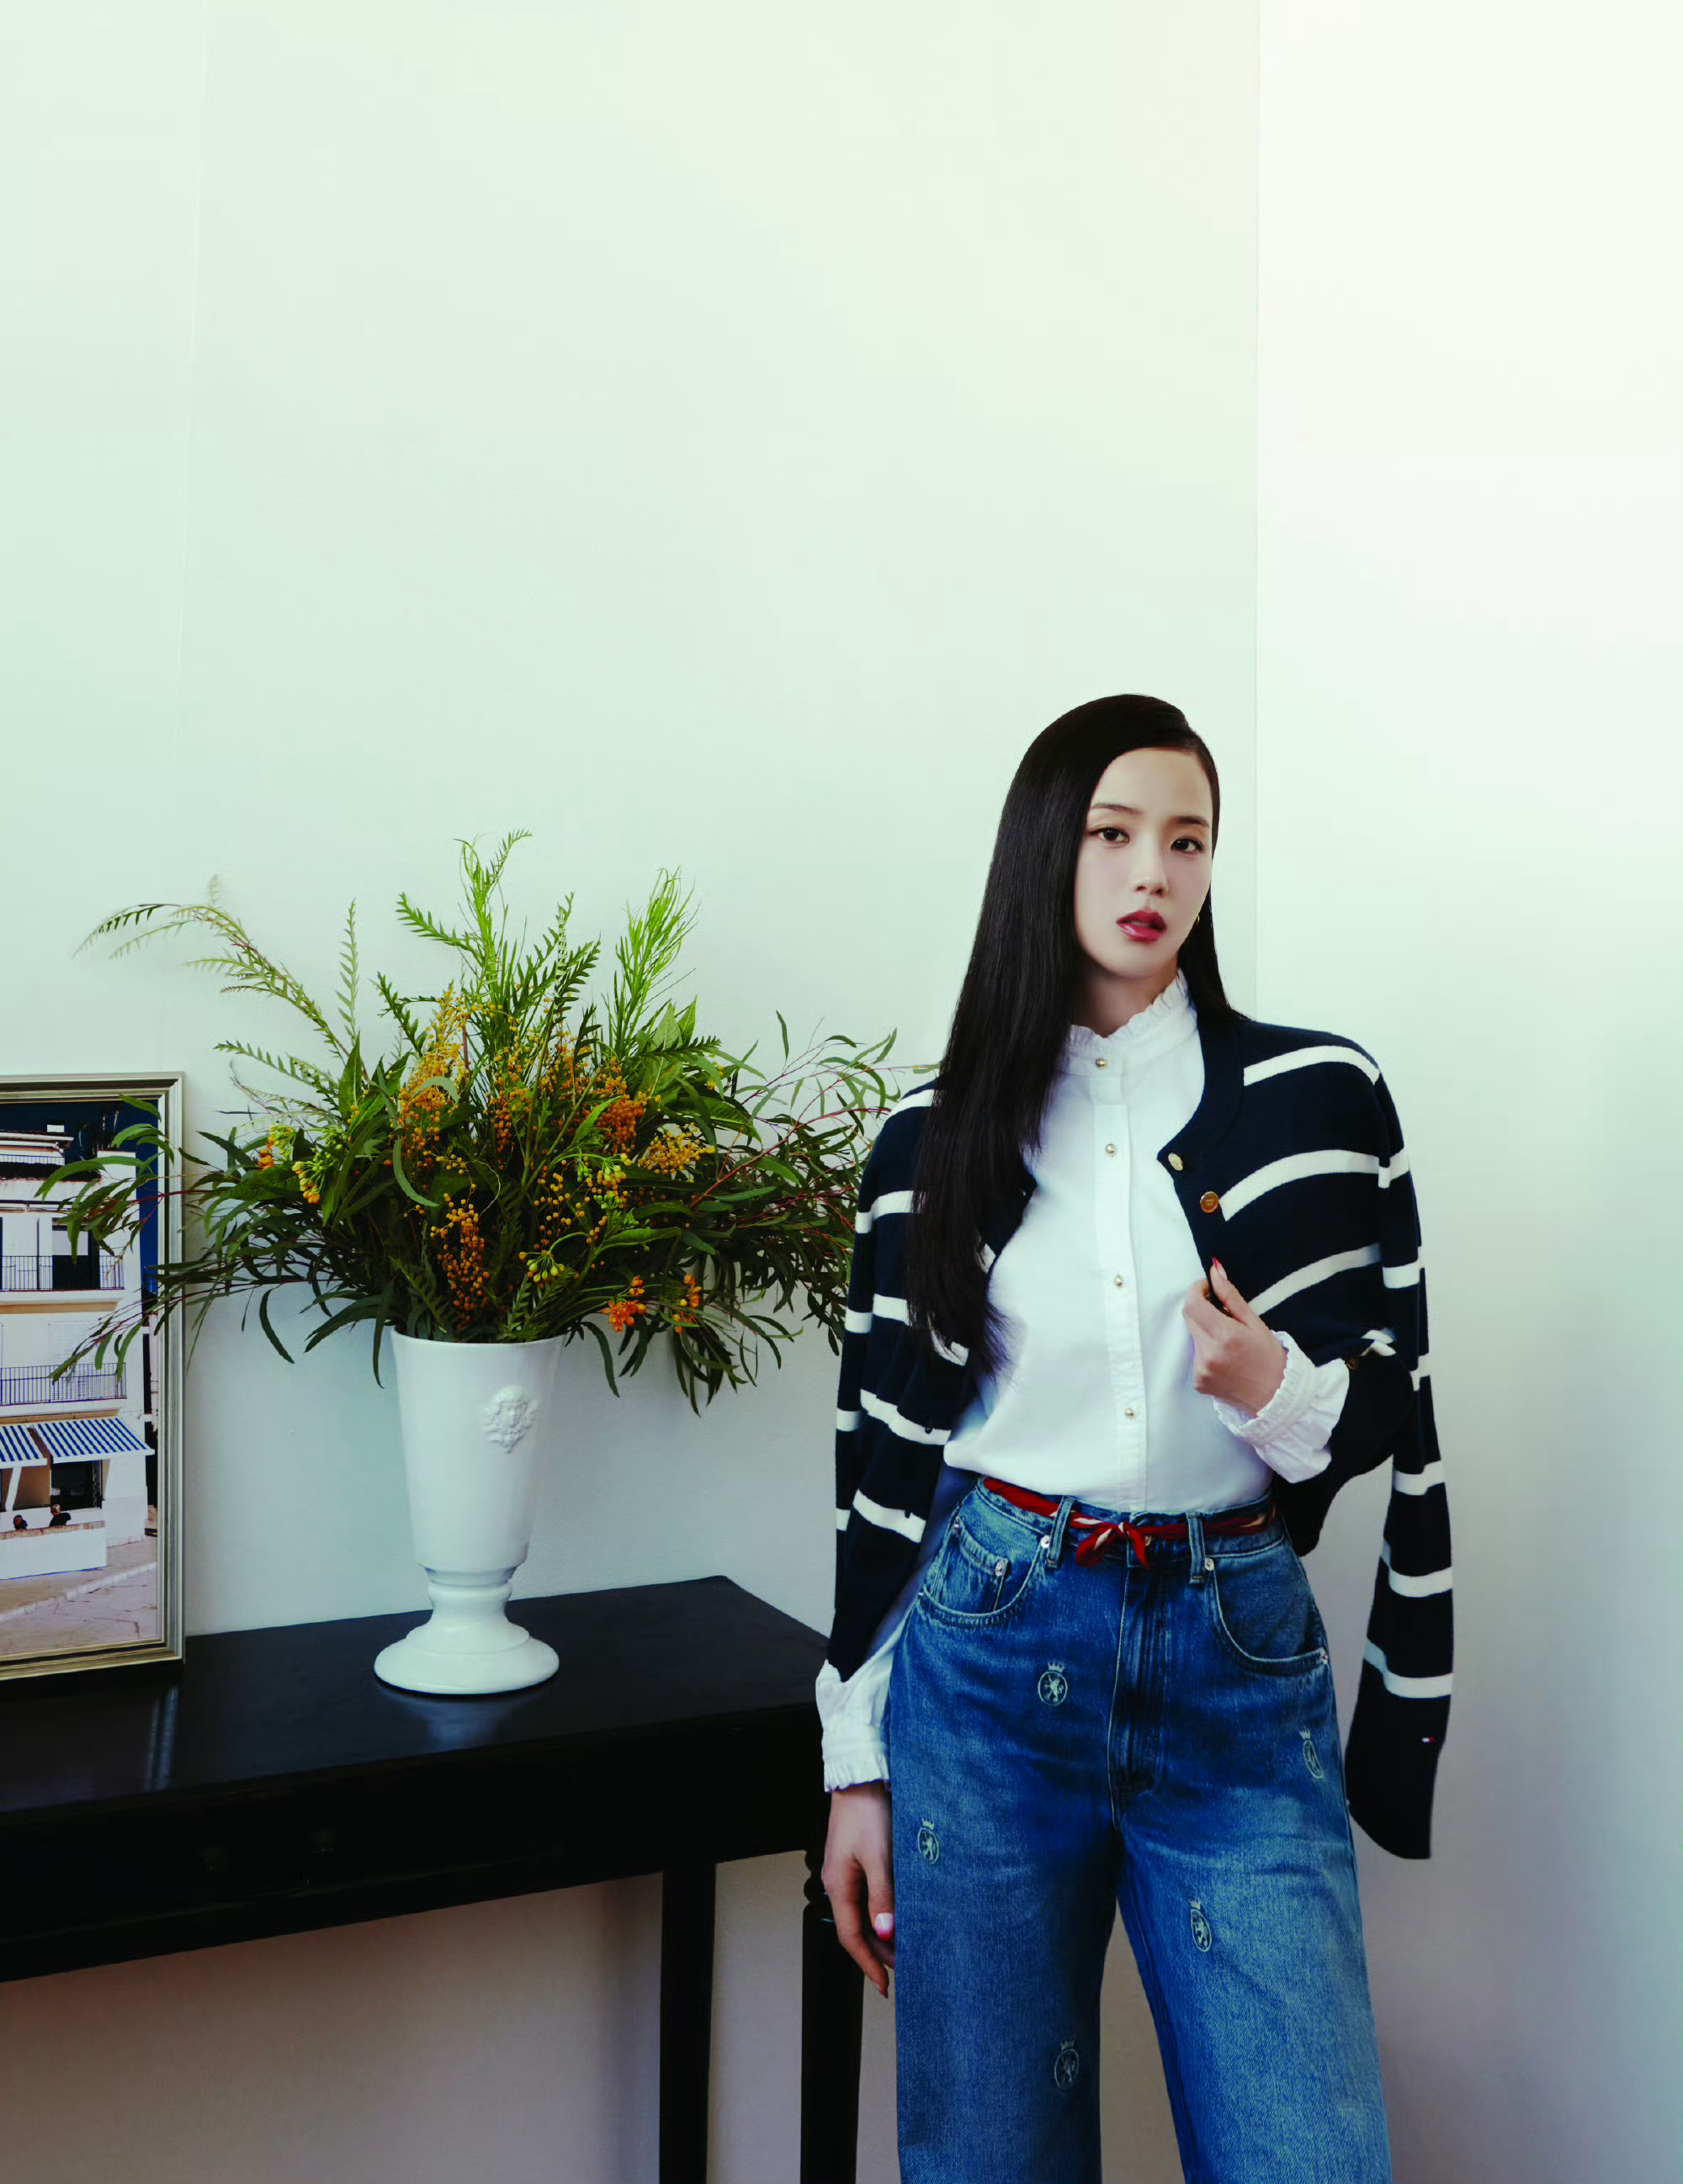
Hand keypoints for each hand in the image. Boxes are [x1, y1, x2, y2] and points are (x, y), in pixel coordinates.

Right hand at [821, 1782, 895, 1995]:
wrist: (861, 1778)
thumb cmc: (868, 1813)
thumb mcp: (878, 1857)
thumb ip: (882, 1896)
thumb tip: (884, 1933)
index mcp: (839, 1886)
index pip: (851, 1937)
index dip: (868, 1963)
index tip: (884, 1985)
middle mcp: (839, 1883)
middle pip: (857, 1929)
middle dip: (879, 1952)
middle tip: (905, 1968)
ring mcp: (846, 1873)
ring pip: (863, 1914)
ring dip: (882, 1933)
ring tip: (905, 1947)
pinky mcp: (856, 1861)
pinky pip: (867, 1897)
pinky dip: (881, 1912)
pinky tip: (897, 1915)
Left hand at [1182, 1259, 1287, 1415]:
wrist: (1277, 1400)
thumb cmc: (1272, 1360)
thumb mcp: (1256, 1324)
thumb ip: (1231, 1296)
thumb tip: (1214, 1271)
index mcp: (1226, 1336)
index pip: (1192, 1304)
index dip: (1196, 1290)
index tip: (1207, 1288)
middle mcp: (1209, 1354)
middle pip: (1189, 1317)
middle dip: (1201, 1308)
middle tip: (1222, 1312)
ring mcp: (1201, 1370)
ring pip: (1194, 1337)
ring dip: (1206, 1331)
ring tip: (1229, 1341)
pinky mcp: (1198, 1382)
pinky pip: (1196, 1356)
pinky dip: (1207, 1351)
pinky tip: (1226, 1359)